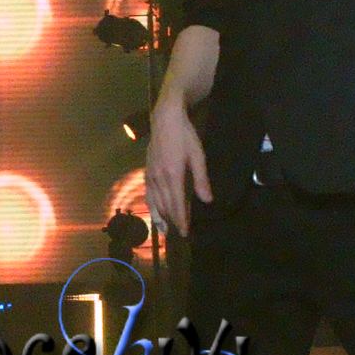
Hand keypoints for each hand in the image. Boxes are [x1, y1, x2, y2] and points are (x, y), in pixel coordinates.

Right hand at [144, 98, 211, 238]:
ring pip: (153, 202)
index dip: (181, 220)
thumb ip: (201, 180)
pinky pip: (148, 193)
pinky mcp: (147, 170)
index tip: (185, 233)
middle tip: (177, 235)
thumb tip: (207, 200)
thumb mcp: (198, 156)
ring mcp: (151, 175)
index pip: (176, 204)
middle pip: (165, 206)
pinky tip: (153, 210)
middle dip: (171, 221)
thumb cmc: (185, 136)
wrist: (165, 119)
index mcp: (173, 176)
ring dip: (158, 217)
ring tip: (162, 230)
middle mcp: (159, 179)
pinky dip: (151, 205)